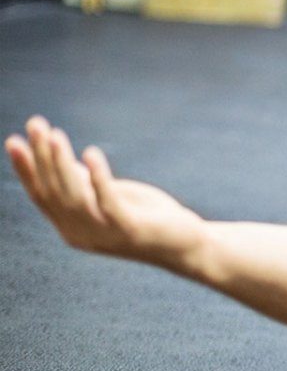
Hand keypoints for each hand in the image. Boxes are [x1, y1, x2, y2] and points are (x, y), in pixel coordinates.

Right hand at [5, 116, 205, 266]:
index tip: (14, 141)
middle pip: (54, 193)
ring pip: (75, 197)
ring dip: (63, 164)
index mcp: (72, 228)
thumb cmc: (148, 219)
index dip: (26, 169)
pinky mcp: (130, 229)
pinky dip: (98, 177)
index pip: (41, 196)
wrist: (186, 245)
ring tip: (55, 135)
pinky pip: (108, 202)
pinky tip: (91, 153)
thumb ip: (86, 185)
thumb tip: (61, 159)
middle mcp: (82, 234)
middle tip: (35, 125)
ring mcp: (105, 234)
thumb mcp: (112, 197)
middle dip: (41, 157)